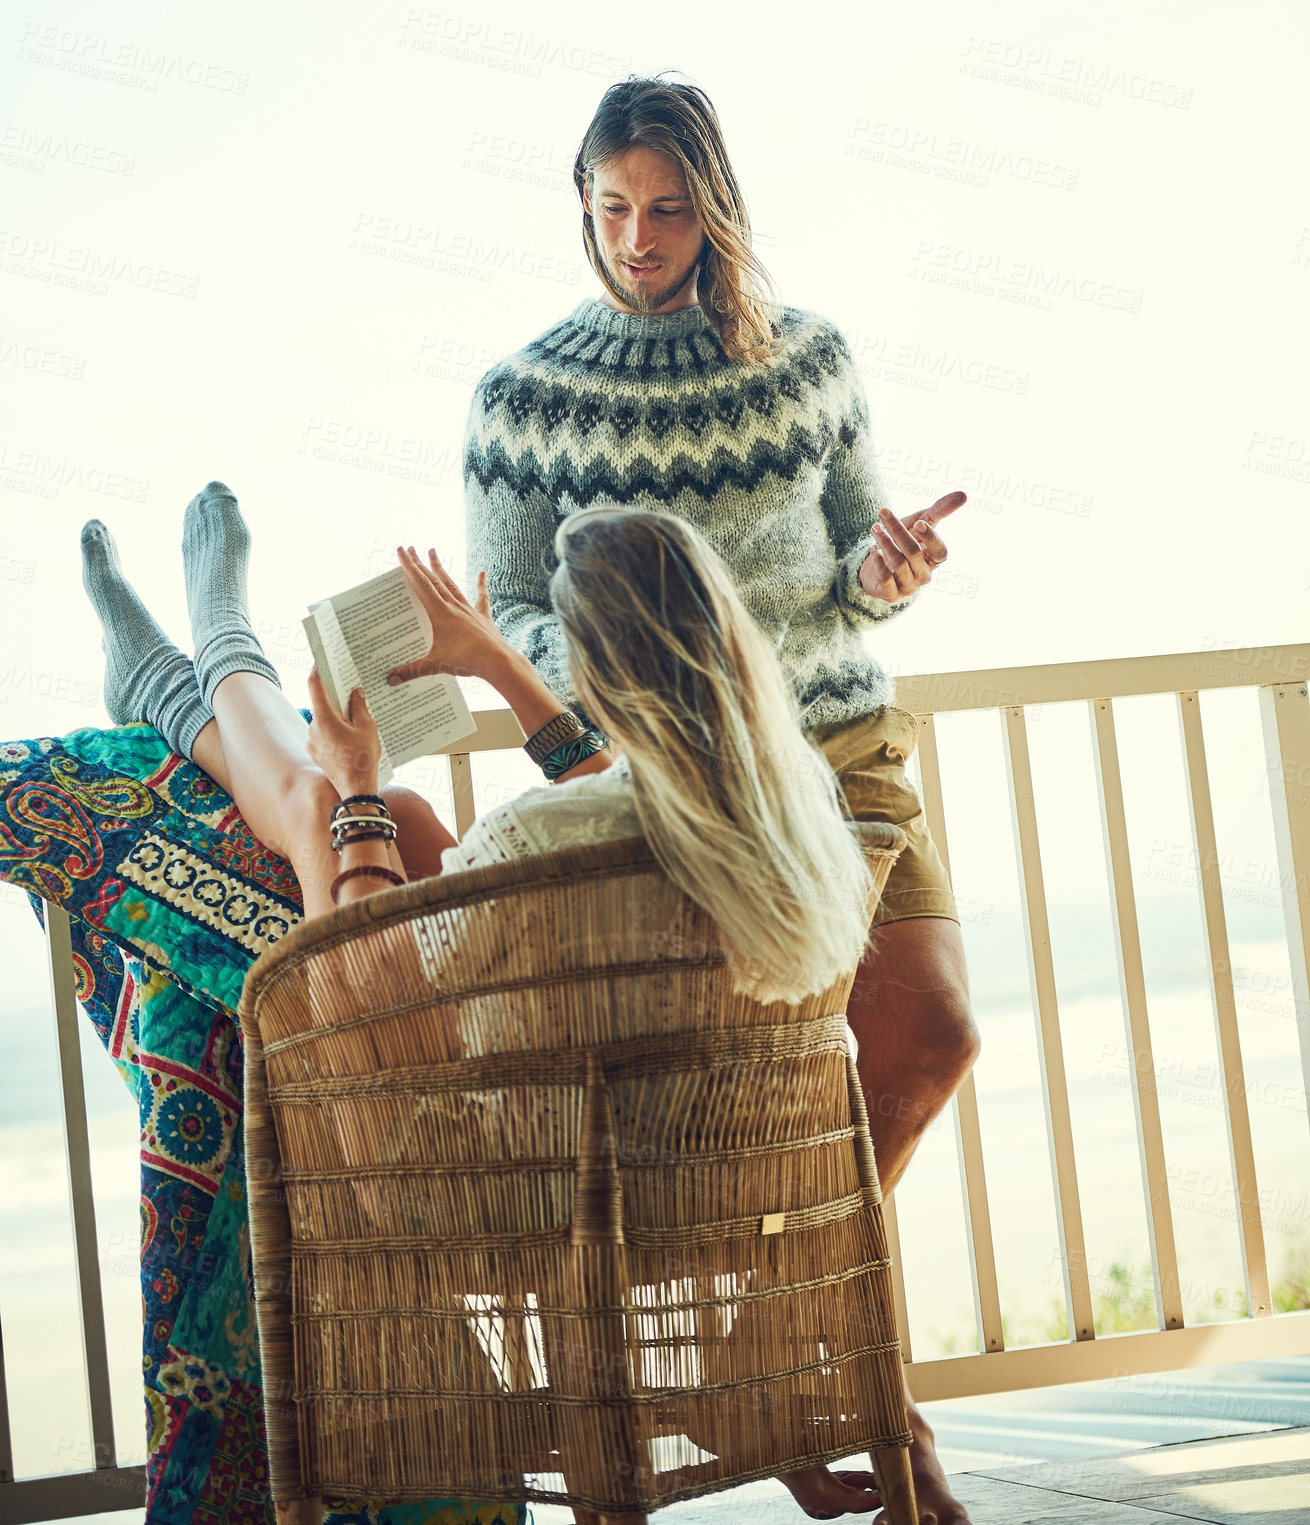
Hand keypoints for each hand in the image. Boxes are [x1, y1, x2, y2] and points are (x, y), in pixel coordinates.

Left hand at [306, 665, 381, 796]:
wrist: (355, 789)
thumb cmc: (362, 758)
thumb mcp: (367, 727)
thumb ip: (359, 706)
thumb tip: (355, 692)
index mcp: (324, 717)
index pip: (314, 685)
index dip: (316, 670)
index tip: (320, 660)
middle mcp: (313, 727)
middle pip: (322, 703)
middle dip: (336, 697)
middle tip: (352, 691)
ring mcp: (312, 741)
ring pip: (324, 720)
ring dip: (338, 716)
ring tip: (357, 719)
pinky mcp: (316, 752)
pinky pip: (324, 734)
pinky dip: (335, 731)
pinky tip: (351, 736)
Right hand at [387, 546, 513, 684]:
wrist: (498, 662)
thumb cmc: (467, 661)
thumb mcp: (435, 665)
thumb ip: (410, 671)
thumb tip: (389, 679)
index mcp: (440, 613)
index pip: (421, 584)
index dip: (409, 567)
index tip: (402, 551)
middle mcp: (454, 606)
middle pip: (434, 580)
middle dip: (420, 563)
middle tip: (410, 548)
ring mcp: (469, 610)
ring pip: (452, 584)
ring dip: (441, 569)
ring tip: (433, 552)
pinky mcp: (483, 617)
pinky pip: (481, 598)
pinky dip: (481, 585)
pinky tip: (482, 573)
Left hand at [858, 490, 965, 601]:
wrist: (876, 564)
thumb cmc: (903, 541)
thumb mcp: (921, 523)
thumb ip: (940, 510)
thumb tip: (964, 494)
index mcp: (934, 559)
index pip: (940, 552)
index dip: (932, 538)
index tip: (919, 522)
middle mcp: (924, 574)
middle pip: (913, 552)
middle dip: (898, 530)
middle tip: (883, 512)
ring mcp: (908, 586)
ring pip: (898, 563)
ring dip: (885, 542)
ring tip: (875, 528)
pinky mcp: (891, 594)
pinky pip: (886, 580)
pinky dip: (879, 564)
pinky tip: (873, 550)